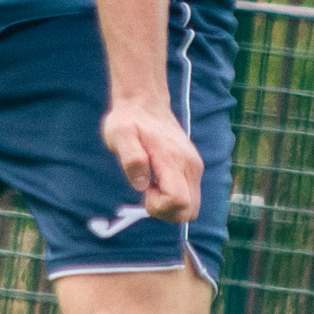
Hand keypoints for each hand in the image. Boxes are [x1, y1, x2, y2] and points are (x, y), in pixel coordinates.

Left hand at [101, 95, 202, 222]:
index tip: (144, 188)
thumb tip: (142, 184)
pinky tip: (158, 180)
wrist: (144, 102)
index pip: (179, 202)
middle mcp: (191, 166)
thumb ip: (131, 159)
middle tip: (147, 190)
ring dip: (169, 205)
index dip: (159, 205)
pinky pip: (190, 196)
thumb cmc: (128, 120)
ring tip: (151, 183)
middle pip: (189, 211)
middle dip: (165, 211)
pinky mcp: (193, 167)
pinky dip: (174, 198)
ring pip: (191, 207)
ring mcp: (194, 167)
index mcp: (174, 160)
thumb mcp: (119, 135)